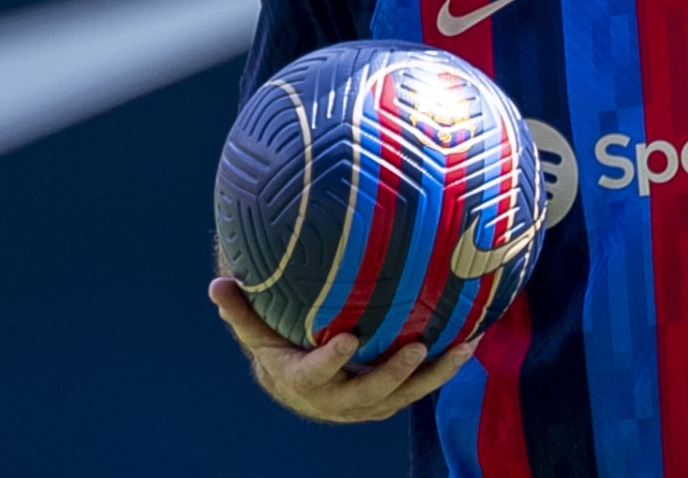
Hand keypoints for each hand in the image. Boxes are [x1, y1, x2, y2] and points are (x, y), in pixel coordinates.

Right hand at [209, 277, 477, 422]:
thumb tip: (216, 284)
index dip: (331, 360)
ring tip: (461, 347)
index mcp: (303, 381)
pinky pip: (422, 386)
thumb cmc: (279, 348)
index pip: (316, 373)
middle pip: (369, 393)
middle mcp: (338, 399)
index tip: (348, 339)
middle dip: (393, 374)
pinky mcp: (392, 398)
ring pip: (404, 395)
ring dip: (434, 374)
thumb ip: (240, 311)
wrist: (301, 389)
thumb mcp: (257, 332)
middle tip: (417, 348)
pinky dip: (446, 368)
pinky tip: (471, 340)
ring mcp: (370, 403)